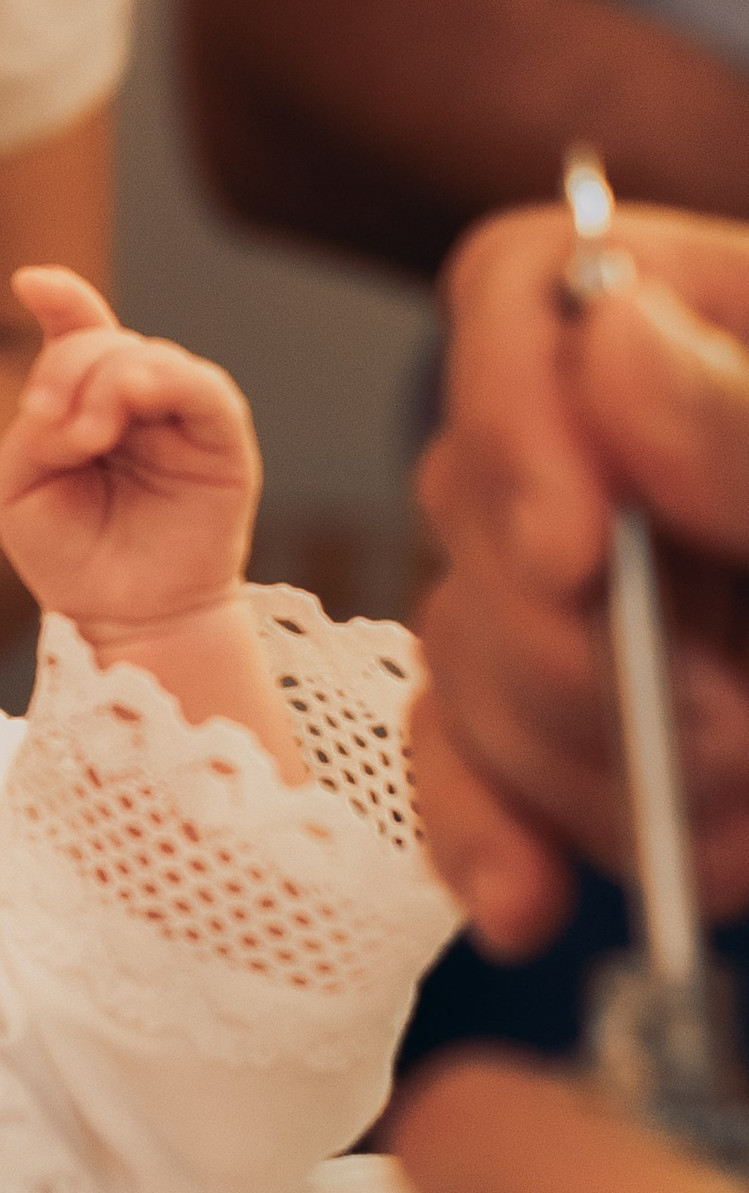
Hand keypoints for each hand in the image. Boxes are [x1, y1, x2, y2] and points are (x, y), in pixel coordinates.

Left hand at [0, 267, 259, 635]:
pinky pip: (205, 391)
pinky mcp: (223, 440)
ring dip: (105, 381)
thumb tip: (79, 405)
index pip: (78, 330)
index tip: (28, 282)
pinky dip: (166, 381)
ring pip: (148, 358)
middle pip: (103, 342)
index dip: (61, 298)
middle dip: (65, 369)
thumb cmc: (71, 553)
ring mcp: (182, 414)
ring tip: (85, 436)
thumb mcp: (24, 487)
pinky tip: (134, 395)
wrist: (127, 617)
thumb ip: (39, 429)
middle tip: (45, 421)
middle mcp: (138, 396)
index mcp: (86, 398)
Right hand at [413, 205, 748, 950]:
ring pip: (470, 652)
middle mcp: (653, 458)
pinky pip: (472, 770)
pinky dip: (491, 838)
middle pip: (476, 493)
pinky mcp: (606, 744)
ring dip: (585, 762)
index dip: (517, 415)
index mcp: (735, 333)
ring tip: (748, 812)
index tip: (577, 555)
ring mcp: (625, 606)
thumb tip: (614, 346)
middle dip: (581, 643)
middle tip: (733, 728)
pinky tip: (535, 900)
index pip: (533, 292)